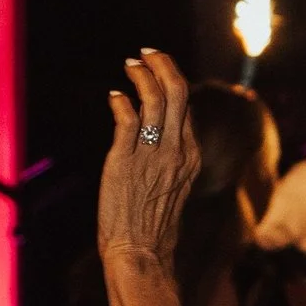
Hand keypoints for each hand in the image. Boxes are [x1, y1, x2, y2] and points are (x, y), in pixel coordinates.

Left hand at [101, 49, 198, 267]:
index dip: (171, 81)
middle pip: (178, 92)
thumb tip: (154, 130)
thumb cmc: (152, 225)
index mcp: (191, 155)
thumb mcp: (173, 186)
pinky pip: (127, 118)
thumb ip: (170, 157)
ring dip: (141, 75)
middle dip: (163, 64)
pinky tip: (113, 95)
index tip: (157, 69)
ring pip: (155, 98)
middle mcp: (177, 150)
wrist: (141, 253)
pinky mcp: (126, 160)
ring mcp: (152, 154)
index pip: (186, 106)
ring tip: (130, 64)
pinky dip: (120, 100)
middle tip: (147, 52)